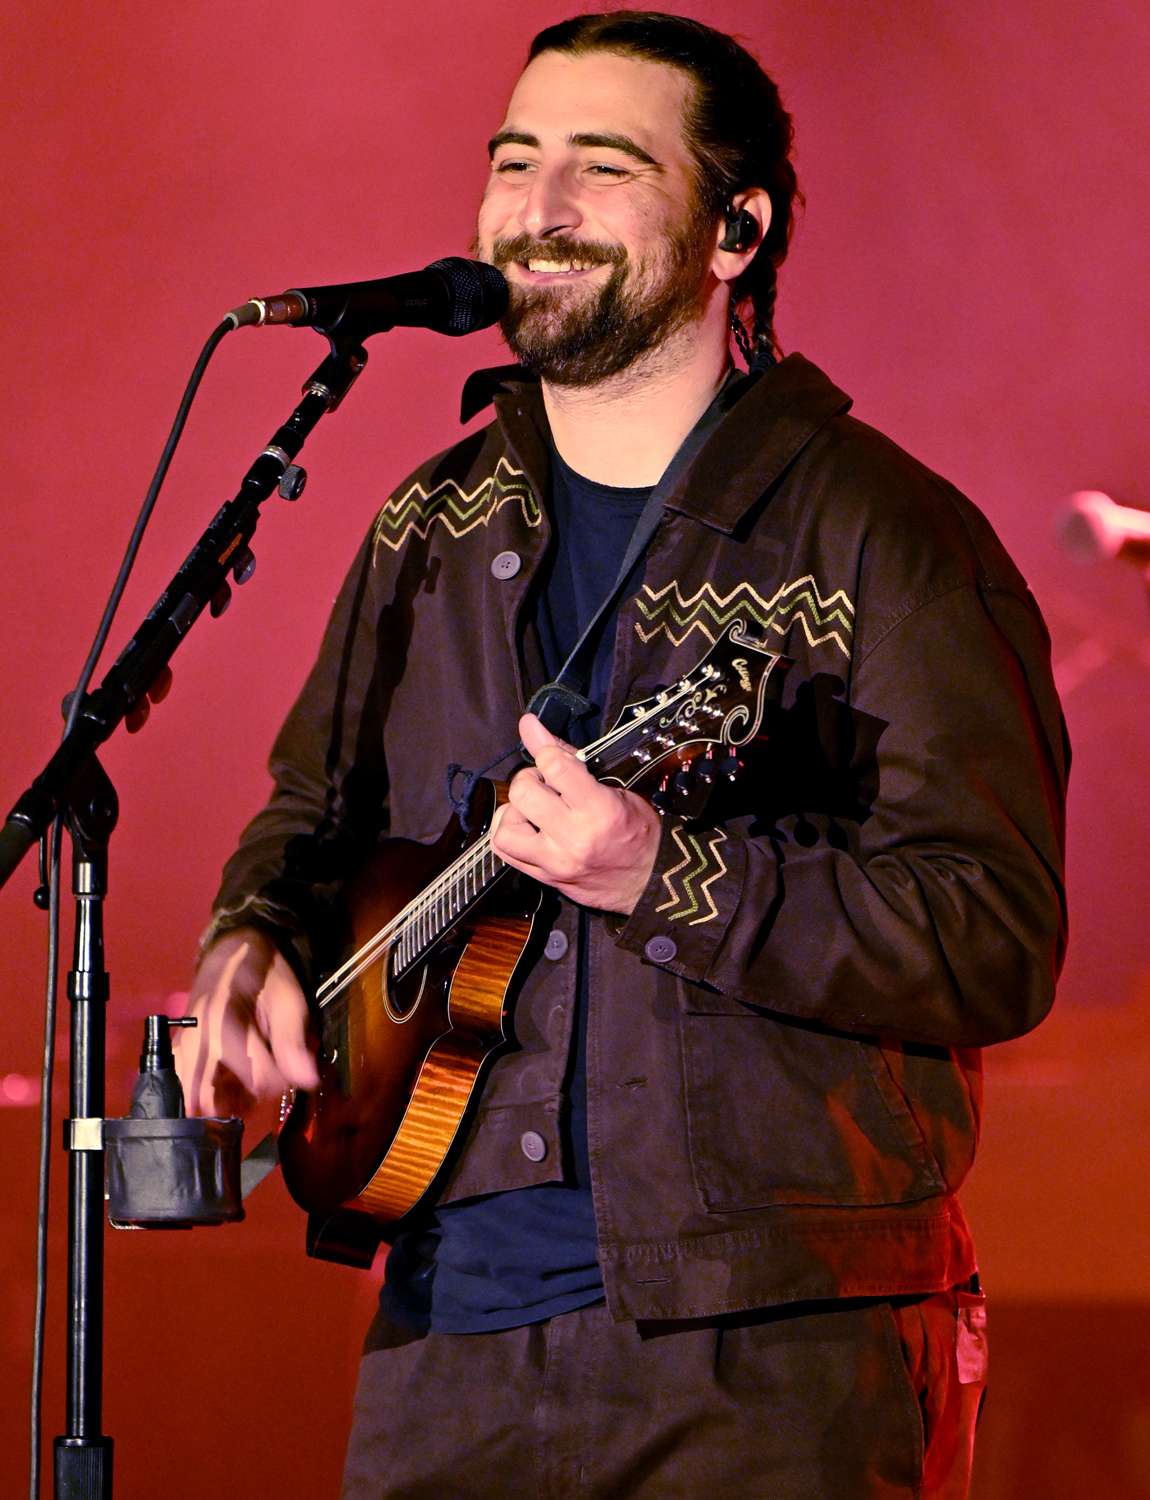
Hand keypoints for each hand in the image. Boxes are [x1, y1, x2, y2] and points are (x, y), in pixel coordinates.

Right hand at [174, 926, 318, 1116]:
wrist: (234, 951)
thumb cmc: (264, 974)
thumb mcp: (287, 1000)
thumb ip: (292, 1042)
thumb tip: (307, 1082)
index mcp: (221, 1026)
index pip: (255, 1081)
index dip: (281, 1081)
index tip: (292, 1067)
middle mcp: (193, 1043)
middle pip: (217, 1100)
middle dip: (249, 1097)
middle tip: (270, 1076)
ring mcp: (180, 1050)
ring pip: (196, 1100)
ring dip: (226, 1101)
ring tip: (250, 1080)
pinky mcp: (177, 1054)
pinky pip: (185, 1090)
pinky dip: (208, 1094)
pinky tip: (230, 1081)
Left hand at [490, 713, 661, 914]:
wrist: (648, 882)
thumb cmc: (638, 833)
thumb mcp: (617, 789)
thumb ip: (571, 759)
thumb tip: (531, 726)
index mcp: (599, 809)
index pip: (554, 766)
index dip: (545, 752)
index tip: (547, 752)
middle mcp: (574, 837)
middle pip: (523, 793)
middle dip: (529, 780)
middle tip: (544, 784)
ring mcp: (556, 861)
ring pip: (505, 828)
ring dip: (513, 812)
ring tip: (532, 810)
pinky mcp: (544, 877)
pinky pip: (504, 850)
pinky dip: (508, 833)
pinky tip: (525, 827)